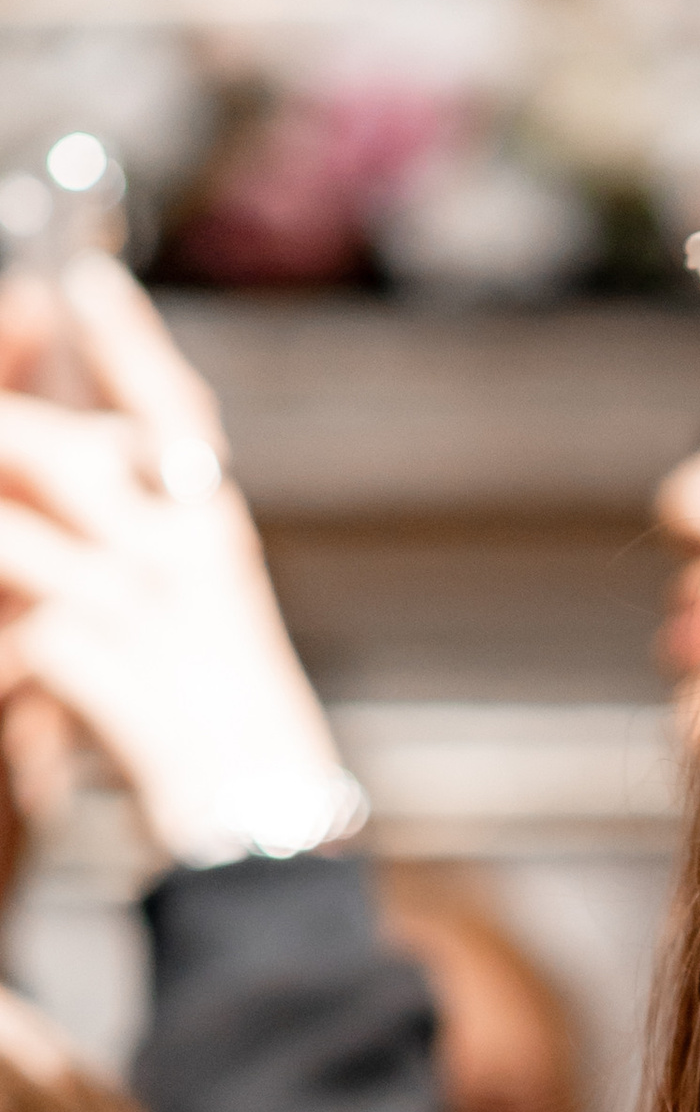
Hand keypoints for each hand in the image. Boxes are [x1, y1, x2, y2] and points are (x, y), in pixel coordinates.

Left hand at [0, 258, 348, 864]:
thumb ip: (154, 557)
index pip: (173, 412)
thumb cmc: (238, 747)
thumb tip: (65, 502)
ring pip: (16, 523)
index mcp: (218, 540)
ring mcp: (138, 600)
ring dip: (8, 539)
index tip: (86, 285)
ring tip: (50, 575)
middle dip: (8, 440)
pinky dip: (14, 637)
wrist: (262, 826)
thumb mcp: (213, 629)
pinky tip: (34, 668)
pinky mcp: (92, 654)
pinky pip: (26, 622)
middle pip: (60, 450)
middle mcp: (184, 553)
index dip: (128, 345)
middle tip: (1, 442)